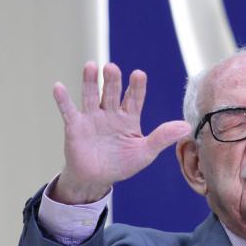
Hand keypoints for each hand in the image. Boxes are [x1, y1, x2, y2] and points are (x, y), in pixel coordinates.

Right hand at [51, 61, 190, 203]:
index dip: (136, 87)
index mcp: (129, 118)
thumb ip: (162, 137)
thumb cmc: (122, 164)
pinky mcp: (75, 127)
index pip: (134, 98)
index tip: (138, 74)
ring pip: (91, 96)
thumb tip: (186, 126)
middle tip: (112, 67)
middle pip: (112, 93)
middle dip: (112, 81)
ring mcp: (92, 118)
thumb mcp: (145, 152)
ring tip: (91, 66)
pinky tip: (59, 86)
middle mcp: (110, 113)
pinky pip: (69, 111)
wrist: (96, 179)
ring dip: (90, 82)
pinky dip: (63, 100)